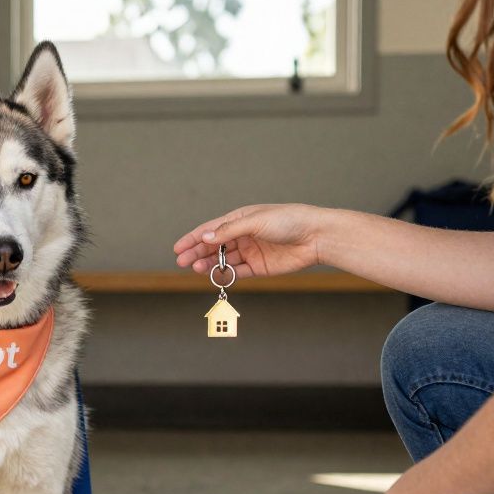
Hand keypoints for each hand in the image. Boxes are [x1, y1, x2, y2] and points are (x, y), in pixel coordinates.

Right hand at [173, 204, 331, 278]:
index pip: (211, 229)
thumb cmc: (289, 221)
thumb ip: (229, 231)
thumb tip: (205, 238)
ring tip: (197, 269)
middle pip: (214, 246)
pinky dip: (225, 274)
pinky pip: (237, 272)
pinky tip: (215, 275)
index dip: (193, 238)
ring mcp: (251, 251)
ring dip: (209, 264)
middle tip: (182, 262)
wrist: (316, 236)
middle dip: (197, 253)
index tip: (178, 249)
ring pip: (223, 259)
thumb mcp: (255, 221)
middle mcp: (243, 234)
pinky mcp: (259, 267)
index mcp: (240, 218)